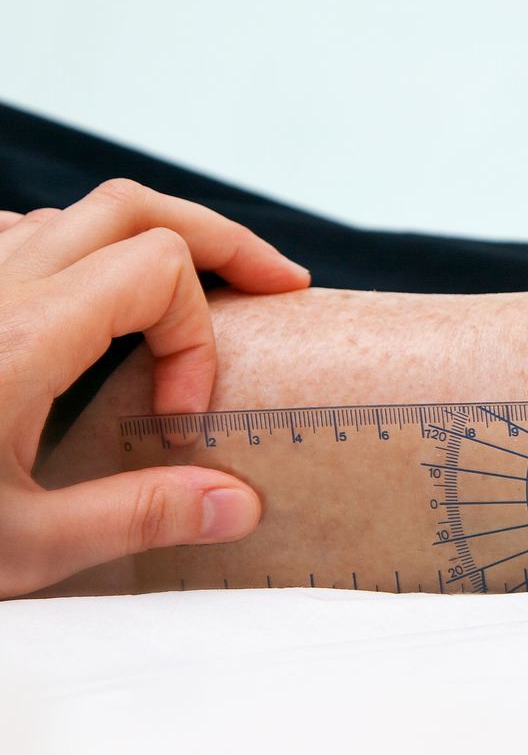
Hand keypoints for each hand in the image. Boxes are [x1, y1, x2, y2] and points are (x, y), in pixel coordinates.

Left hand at [0, 180, 309, 596]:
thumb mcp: (18, 548)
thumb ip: (136, 516)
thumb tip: (234, 504)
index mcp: (20, 337)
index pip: (162, 270)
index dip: (200, 335)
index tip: (180, 419)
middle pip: (134, 206)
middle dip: (217, 238)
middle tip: (273, 282)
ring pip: (73, 214)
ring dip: (146, 243)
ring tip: (190, 297)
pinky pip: (16, 238)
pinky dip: (75, 254)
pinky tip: (86, 309)